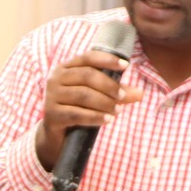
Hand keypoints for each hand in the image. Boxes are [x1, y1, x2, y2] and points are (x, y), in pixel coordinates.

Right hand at [34, 50, 142, 170]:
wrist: (55, 133)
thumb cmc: (77, 108)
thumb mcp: (96, 97)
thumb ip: (116, 93)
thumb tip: (139, 94)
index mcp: (66, 68)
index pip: (88, 57)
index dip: (107, 60)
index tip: (125, 66)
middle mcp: (56, 79)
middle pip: (87, 75)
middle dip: (109, 85)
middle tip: (124, 96)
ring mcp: (51, 96)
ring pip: (83, 95)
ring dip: (104, 103)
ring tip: (118, 111)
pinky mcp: (52, 114)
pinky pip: (76, 114)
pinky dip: (95, 117)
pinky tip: (108, 120)